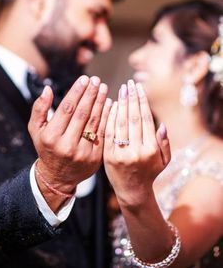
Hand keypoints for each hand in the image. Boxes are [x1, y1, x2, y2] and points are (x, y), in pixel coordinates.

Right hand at [28, 75, 111, 208]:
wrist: (58, 176)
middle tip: (97, 80)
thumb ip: (39, 109)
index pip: (67, 109)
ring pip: (94, 122)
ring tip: (104, 88)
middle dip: (91, 94)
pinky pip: (103, 133)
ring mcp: (83, 153)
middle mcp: (67, 145)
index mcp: (52, 137)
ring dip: (100, 103)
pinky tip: (110, 104)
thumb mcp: (36, 130)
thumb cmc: (47, 148)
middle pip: (82, 113)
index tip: (84, 79)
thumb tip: (47, 89)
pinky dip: (107, 117)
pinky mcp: (96, 157)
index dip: (77, 92)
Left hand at [103, 80, 170, 207]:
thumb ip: (164, 142)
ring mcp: (121, 153)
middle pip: (133, 118)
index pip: (146, 119)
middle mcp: (137, 150)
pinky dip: (110, 117)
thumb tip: (161, 124)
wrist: (132, 191)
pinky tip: (110, 105)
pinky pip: (109, 132)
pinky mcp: (108, 156)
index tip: (139, 88)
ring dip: (120, 104)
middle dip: (131, 98)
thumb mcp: (164, 160)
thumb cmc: (149, 173)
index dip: (142, 101)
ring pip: (120, 123)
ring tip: (120, 89)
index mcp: (151, 149)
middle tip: (129, 83)